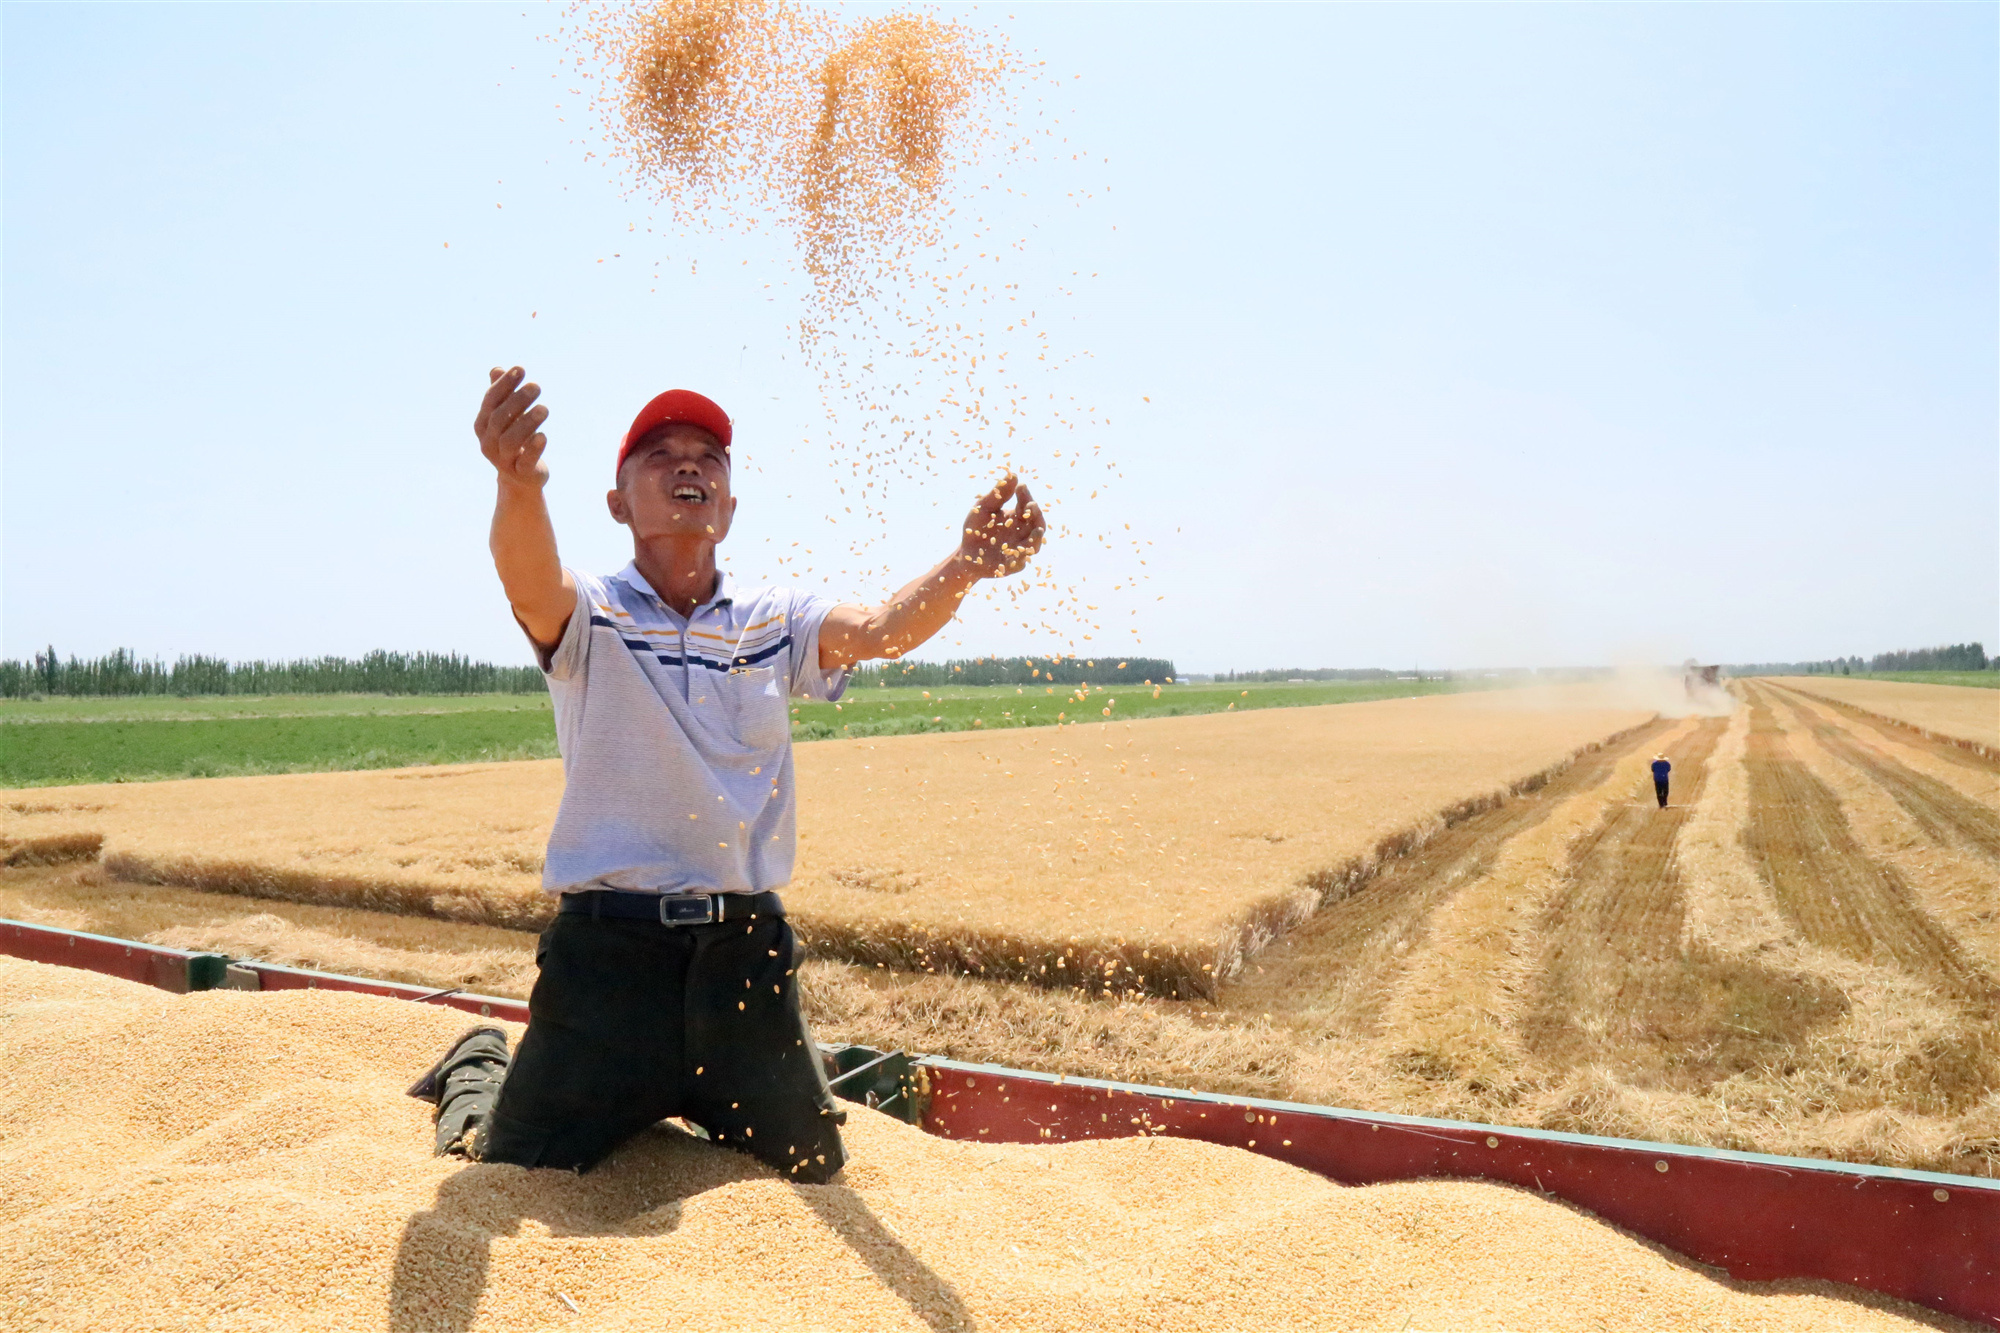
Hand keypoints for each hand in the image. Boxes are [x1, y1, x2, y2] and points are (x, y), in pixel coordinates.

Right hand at [476, 366, 549, 488]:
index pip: (491, 401)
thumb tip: (497, 368)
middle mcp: (488, 442)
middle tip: (537, 386)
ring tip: (545, 408)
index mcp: (483, 425)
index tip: (520, 369)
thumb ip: (502, 394)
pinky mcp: (520, 473)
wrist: (521, 477)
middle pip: (499, 419)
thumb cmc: (513, 439)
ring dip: (527, 423)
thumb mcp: (508, 417)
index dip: (504, 385)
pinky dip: (534, 448)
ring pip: (510, 440)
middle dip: (517, 401)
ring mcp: (503, 460)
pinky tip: (543, 435)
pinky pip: (525, 461)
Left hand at [957, 473, 1044, 578]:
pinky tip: (1019, 553)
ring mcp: (1019, 550)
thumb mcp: (983, 508)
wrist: (965, 555)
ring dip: (1036, 538)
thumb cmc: (975, 530)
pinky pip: (1020, 563)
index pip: (1027, 505)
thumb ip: (997, 494)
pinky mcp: (1012, 566)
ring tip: (1035, 530)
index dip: (1026, 496)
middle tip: (1030, 506)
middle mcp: (1023, 534)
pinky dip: (1021, 558)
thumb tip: (1013, 475)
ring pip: (1034, 545)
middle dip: (1036, 515)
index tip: (1021, 487)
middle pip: (1037, 524)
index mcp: (1017, 518)